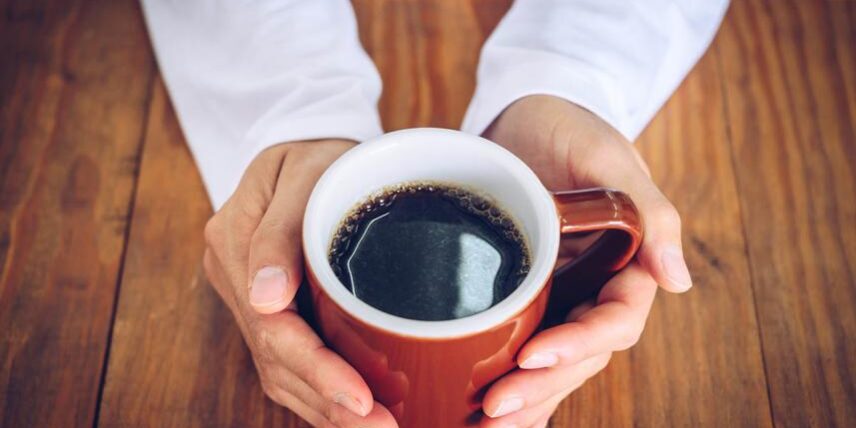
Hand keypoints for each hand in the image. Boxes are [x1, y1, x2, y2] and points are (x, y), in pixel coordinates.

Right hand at [203, 139, 397, 427]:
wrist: (310, 141)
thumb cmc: (318, 151)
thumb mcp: (304, 172)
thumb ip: (279, 233)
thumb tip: (266, 299)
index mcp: (234, 243)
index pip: (272, 327)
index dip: (317, 371)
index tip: (362, 400)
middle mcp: (237, 278)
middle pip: (277, 360)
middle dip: (330, 404)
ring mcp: (251, 296)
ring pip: (281, 371)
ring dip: (326, 409)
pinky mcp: (272, 306)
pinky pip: (289, 361)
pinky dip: (319, 393)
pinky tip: (351, 412)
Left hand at [479, 96, 691, 426]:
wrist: (525, 118)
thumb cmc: (570, 127)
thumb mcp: (607, 156)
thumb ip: (650, 214)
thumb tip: (678, 281)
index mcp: (627, 264)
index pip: (613, 322)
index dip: (577, 345)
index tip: (532, 356)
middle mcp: (595, 290)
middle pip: (579, 357)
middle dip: (541, 388)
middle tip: (494, 410)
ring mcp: (561, 297)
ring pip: (552, 364)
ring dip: (525, 400)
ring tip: (481, 426)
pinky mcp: (525, 296)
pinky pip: (521, 345)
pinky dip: (509, 381)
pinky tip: (479, 412)